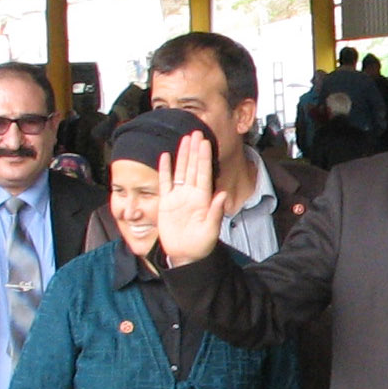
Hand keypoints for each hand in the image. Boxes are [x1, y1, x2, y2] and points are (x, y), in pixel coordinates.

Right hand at [156, 131, 228, 266]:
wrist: (185, 256)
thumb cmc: (201, 245)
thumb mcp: (211, 230)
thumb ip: (216, 212)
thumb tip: (222, 194)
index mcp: (203, 199)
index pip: (204, 173)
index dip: (204, 157)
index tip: (205, 142)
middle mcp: (191, 194)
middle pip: (192, 167)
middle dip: (194, 150)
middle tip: (196, 132)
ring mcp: (178, 197)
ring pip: (180, 171)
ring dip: (182, 155)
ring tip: (184, 139)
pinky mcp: (166, 203)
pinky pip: (165, 182)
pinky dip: (165, 170)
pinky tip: (165, 156)